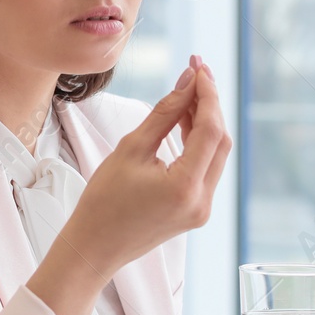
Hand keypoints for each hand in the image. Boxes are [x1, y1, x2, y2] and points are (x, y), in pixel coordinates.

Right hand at [59, 56, 230, 277]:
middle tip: (195, 72)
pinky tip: (184, 121)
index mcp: (185, 187)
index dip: (207, 94)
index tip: (198, 67)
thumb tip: (187, 81)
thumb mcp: (130, 149)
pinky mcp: (196, 210)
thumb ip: (164, 113)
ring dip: (205, 121)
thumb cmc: (103, 201)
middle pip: (220, 140)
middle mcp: (202, 201)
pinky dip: (198, 142)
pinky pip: (206, 169)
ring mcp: (202, 209)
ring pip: (216, 154)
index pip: (211, 129)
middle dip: (210, 103)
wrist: (94, 248)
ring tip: (186, 93)